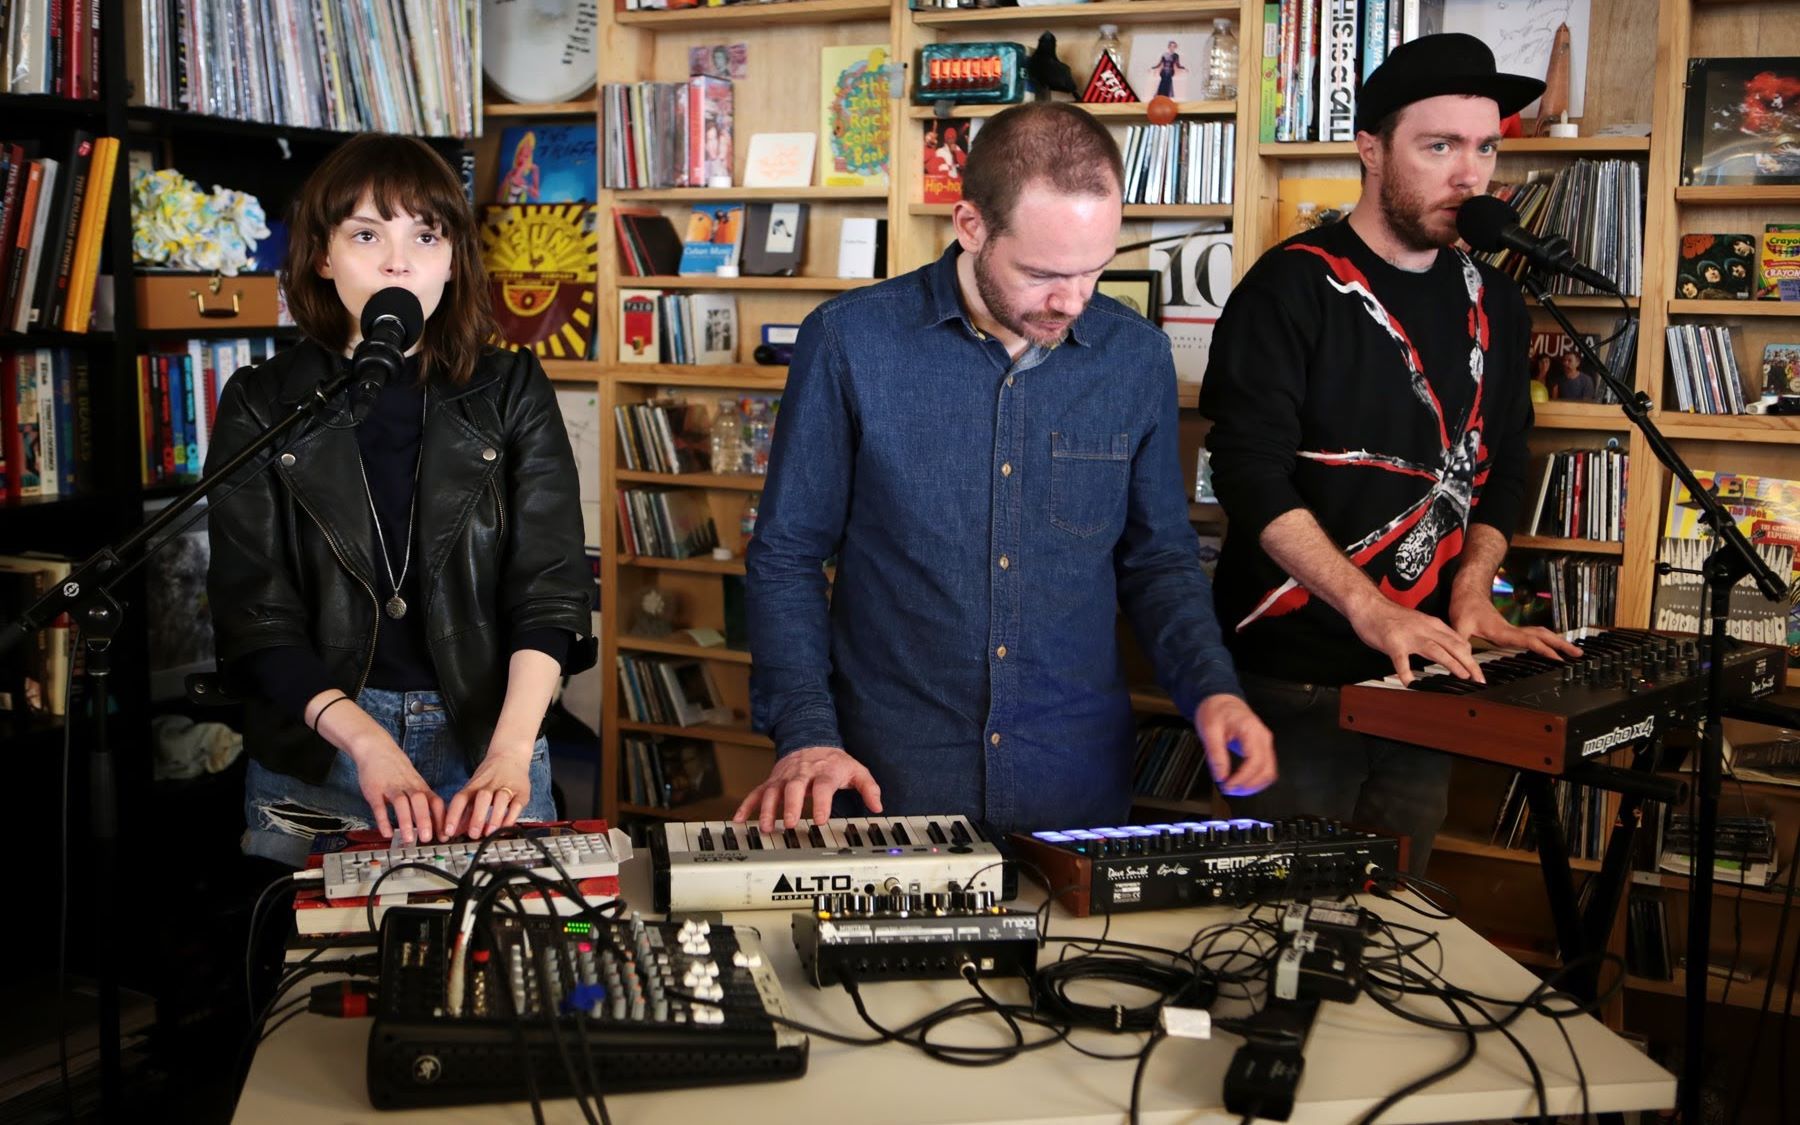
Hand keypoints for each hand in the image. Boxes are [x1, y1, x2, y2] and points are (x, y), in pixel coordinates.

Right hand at [346, 735, 444, 844]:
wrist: (376, 748)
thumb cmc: (397, 769)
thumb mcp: (414, 782)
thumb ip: (423, 801)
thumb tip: (434, 824)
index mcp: (420, 787)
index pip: (436, 802)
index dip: (441, 819)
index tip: (444, 835)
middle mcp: (408, 787)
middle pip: (420, 801)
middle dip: (425, 820)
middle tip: (427, 838)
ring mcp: (391, 787)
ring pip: (401, 803)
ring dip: (406, 821)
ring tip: (408, 839)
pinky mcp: (374, 789)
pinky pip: (379, 805)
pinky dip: (383, 819)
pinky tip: (386, 833)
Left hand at [445, 744, 533, 838]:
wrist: (510, 754)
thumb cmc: (489, 776)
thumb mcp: (474, 788)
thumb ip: (465, 810)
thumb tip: (454, 831)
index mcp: (475, 785)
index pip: (461, 798)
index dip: (453, 815)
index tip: (448, 831)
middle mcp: (490, 784)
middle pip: (482, 798)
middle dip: (477, 817)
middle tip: (473, 834)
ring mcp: (507, 787)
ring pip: (501, 799)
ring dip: (495, 817)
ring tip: (489, 832)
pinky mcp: (522, 792)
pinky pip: (517, 805)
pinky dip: (511, 817)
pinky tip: (505, 827)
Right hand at [732, 746, 881, 832]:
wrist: (810, 741)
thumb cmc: (833, 761)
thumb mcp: (856, 770)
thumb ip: (868, 787)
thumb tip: (878, 805)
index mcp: (824, 772)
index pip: (823, 786)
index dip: (821, 802)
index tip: (819, 819)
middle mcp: (801, 774)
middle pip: (794, 788)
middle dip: (790, 806)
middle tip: (790, 823)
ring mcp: (784, 778)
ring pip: (772, 791)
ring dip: (767, 809)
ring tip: (766, 827)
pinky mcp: (772, 782)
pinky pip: (756, 792)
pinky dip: (747, 805)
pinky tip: (740, 819)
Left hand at [1194, 694, 1276, 796]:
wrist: (1221, 700)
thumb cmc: (1216, 711)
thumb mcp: (1209, 731)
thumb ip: (1216, 755)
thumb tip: (1221, 776)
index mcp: (1251, 731)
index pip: (1255, 761)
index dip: (1243, 778)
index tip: (1228, 785)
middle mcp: (1263, 737)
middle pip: (1266, 770)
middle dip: (1249, 785)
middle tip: (1230, 789)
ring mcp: (1265, 743)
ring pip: (1269, 772)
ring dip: (1254, 785)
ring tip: (1235, 788)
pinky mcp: (1262, 748)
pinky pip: (1266, 768)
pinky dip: (1256, 779)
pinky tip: (1242, 781)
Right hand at [1347, 592, 1483, 684]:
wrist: (1368, 604)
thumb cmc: (1390, 616)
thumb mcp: (1418, 622)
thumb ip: (1432, 634)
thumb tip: (1446, 650)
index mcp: (1432, 624)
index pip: (1459, 641)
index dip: (1471, 657)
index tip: (1477, 672)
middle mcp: (1425, 629)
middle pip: (1453, 646)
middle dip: (1470, 663)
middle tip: (1480, 679)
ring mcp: (1409, 636)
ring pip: (1435, 650)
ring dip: (1452, 664)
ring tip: (1462, 677)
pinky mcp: (1393, 643)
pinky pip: (1401, 660)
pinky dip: (1407, 673)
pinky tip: (1410, 683)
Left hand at [1448, 587, 1584, 661]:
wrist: (1468, 590)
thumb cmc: (1463, 607)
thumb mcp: (1458, 627)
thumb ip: (1461, 650)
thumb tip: (1468, 671)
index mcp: (1502, 631)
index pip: (1528, 640)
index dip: (1543, 649)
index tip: (1558, 658)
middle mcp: (1511, 629)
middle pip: (1542, 636)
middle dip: (1561, 645)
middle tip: (1579, 654)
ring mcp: (1512, 629)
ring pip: (1541, 634)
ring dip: (1557, 641)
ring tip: (1574, 651)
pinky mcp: (1510, 629)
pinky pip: (1534, 635)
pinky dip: (1547, 640)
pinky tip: (1552, 646)